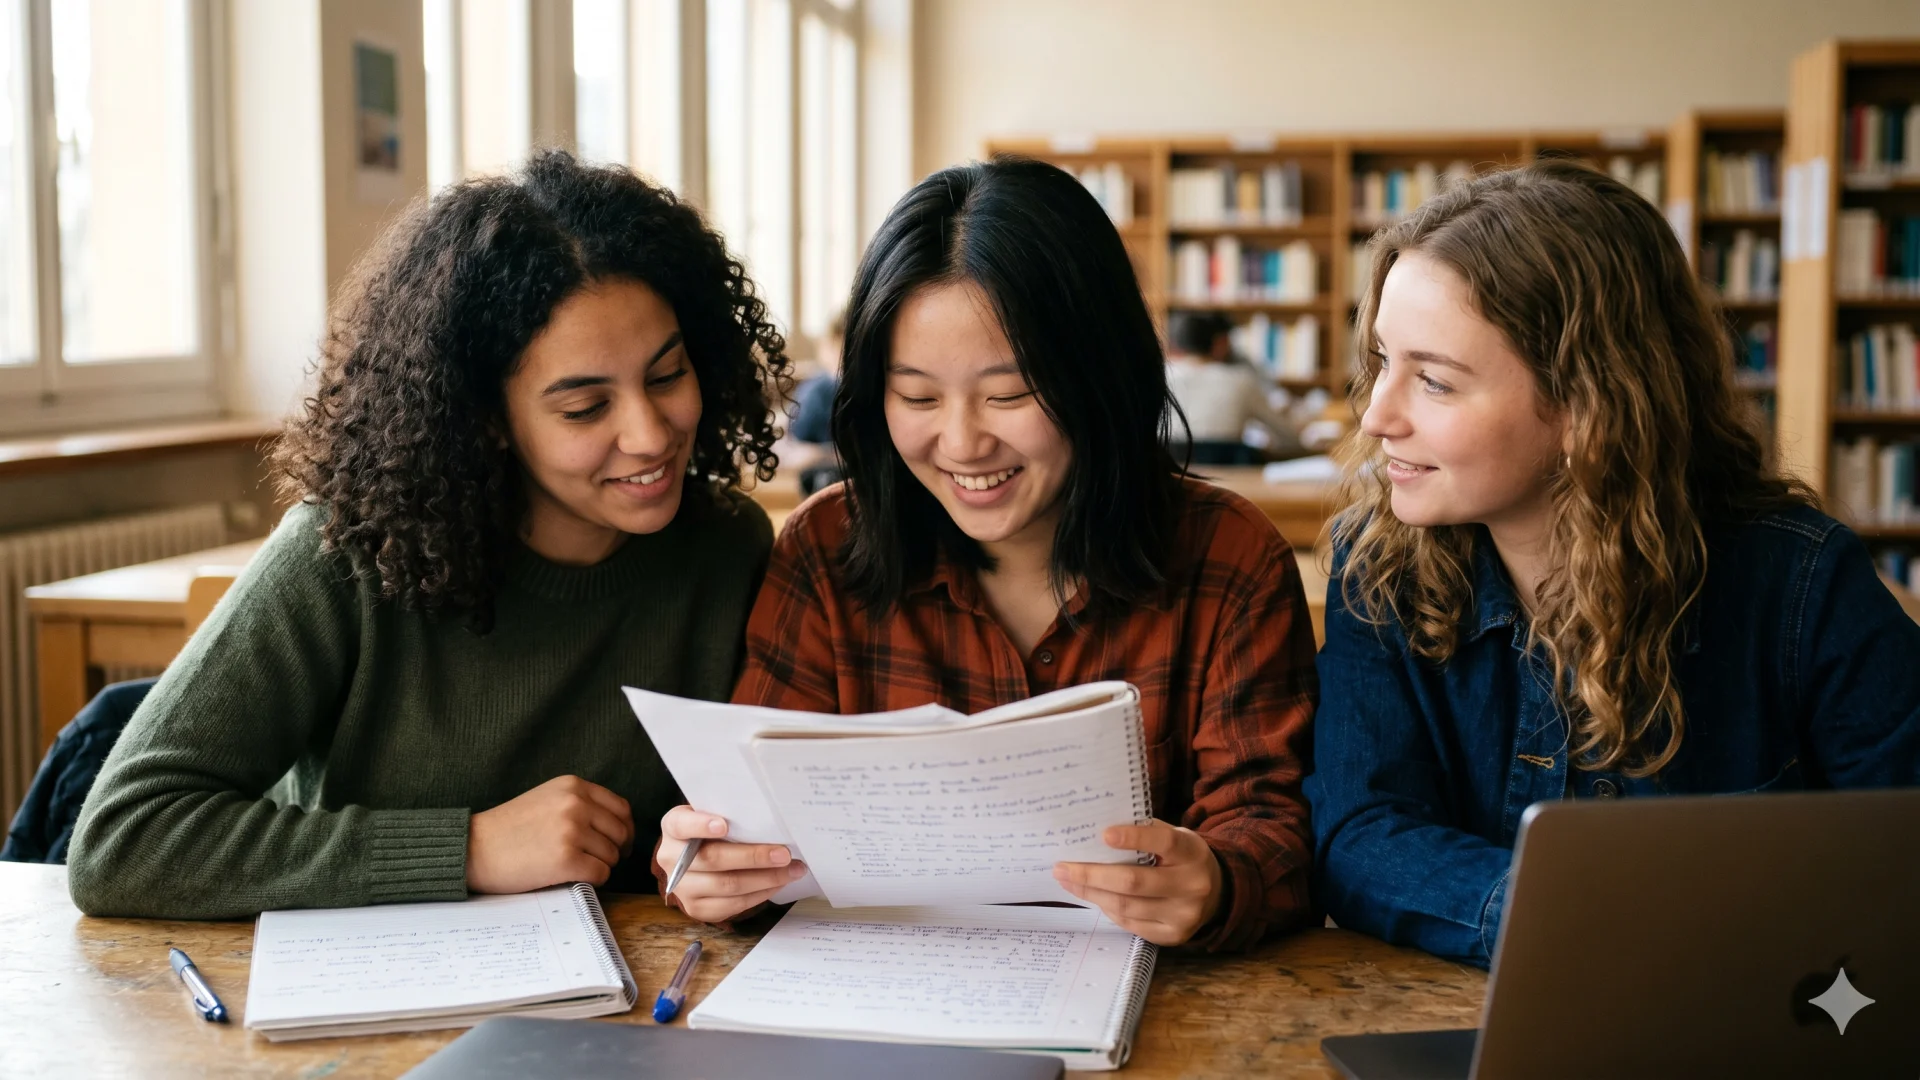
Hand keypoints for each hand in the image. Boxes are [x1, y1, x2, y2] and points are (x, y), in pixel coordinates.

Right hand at [467, 775, 634, 892]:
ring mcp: (572, 831)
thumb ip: (581, 804)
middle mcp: (576, 804)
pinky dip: (592, 880)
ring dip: (600, 866)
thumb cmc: (509, 828)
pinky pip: (600, 874)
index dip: (623, 830)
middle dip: (615, 850)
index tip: (618, 844)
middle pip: (621, 833)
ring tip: (574, 867)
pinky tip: (571, 877)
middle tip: (597, 861)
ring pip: (612, 856)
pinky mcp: (566, 859)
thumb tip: (619, 827)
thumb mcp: (548, 799)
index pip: (621, 808)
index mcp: (573, 786)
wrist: (474, 847)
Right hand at [657, 805, 807, 923]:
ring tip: (791, 870)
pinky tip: (778, 883)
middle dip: (753, 857)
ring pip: (727, 885)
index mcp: (673, 827)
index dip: (701, 825)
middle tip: (784, 854)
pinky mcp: (697, 908)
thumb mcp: (711, 814)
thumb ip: (729, 814)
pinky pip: (733, 905)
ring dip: (765, 878)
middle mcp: (671, 858)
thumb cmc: (711, 831)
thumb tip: (770, 818)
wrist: (694, 858)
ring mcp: (682, 887)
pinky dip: (760, 894)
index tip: (724, 826)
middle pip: (713, 859)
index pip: (682, 825)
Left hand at [1052, 820, 1223, 945]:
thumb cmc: (1182, 858)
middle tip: (1062, 867)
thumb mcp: (1175, 837)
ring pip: (1126, 906)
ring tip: (1068, 881)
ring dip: (1092, 893)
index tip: (1103, 834)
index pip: (1163, 842)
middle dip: (1092, 874)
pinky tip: (1092, 895)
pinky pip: (1130, 923)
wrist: (1216, 893)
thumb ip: (1145, 833)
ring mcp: (1183, 915)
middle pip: (1134, 881)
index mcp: (1192, 852)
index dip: (1133, 837)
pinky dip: (1107, 908)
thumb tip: (1096, 834)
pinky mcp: (1173, 936)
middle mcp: (1192, 885)